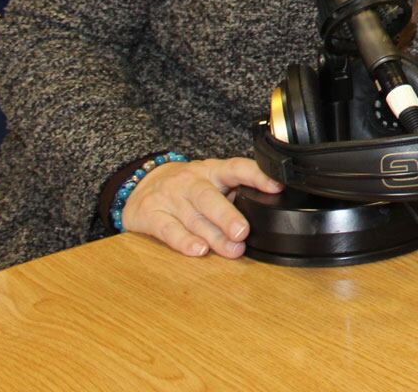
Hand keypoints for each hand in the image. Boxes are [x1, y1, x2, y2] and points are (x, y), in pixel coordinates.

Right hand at [120, 157, 281, 258]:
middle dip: (227, 216)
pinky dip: (184, 242)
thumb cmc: (187, 187)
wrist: (141, 185)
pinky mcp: (150, 215)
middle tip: (243, 232)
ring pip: (192, 218)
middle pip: (208, 197)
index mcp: (212, 170)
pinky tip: (199, 250)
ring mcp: (169, 197)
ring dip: (214, 237)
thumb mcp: (212, 182)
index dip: (257, 176)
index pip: (236, 168)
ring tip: (232, 250)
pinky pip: (168, 229)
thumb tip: (267, 212)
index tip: (276, 187)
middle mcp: (190, 181)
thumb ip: (234, 194)